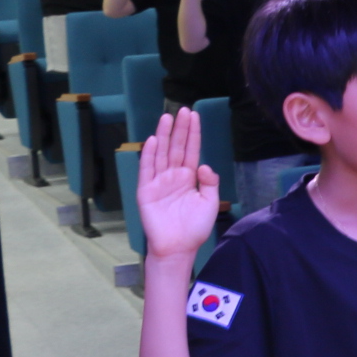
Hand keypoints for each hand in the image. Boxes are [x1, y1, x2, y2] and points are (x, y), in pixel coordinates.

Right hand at [137, 109, 221, 261]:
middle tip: (182, 110)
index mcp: (189, 177)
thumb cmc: (195, 227)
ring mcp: (159, 181)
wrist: (178, 246)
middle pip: (176, 147)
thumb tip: (203, 164)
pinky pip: (147, 170)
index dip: (192, 133)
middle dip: (180, 129)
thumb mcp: (209, 202)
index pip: (191, 150)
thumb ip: (210, 182)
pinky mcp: (146, 191)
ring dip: (164, 136)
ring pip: (161, 153)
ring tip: (167, 118)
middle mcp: (173, 175)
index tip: (194, 115)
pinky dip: (150, 155)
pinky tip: (154, 141)